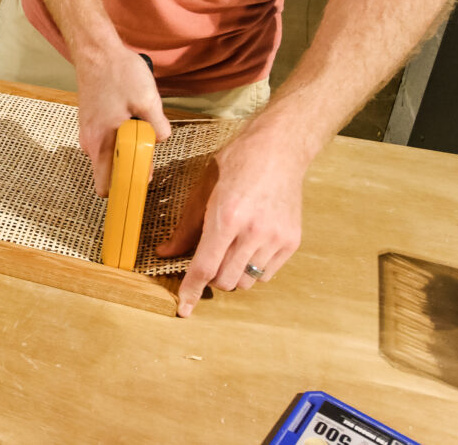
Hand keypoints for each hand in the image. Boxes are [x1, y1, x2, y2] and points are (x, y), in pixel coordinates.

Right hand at [73, 46, 171, 195]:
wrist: (96, 50)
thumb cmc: (119, 74)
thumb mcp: (148, 100)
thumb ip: (157, 127)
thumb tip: (160, 142)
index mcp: (101, 144)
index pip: (106, 186)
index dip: (124, 190)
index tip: (141, 185)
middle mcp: (90, 143)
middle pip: (111, 171)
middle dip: (131, 165)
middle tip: (148, 145)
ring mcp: (89, 132)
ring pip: (111, 154)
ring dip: (127, 147)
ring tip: (140, 123)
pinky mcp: (92, 122)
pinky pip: (108, 140)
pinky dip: (121, 135)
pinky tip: (131, 114)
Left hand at [155, 120, 306, 316]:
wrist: (278, 150)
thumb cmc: (236, 165)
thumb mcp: (202, 191)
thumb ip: (185, 228)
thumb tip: (165, 253)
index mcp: (226, 217)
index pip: (204, 267)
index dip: (191, 290)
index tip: (184, 308)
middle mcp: (253, 232)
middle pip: (225, 280)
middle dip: (211, 277)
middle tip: (209, 258)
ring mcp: (276, 238)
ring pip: (247, 282)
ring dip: (233, 274)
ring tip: (231, 249)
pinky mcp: (292, 241)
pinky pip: (267, 275)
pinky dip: (253, 269)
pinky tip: (250, 247)